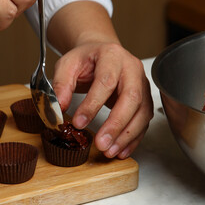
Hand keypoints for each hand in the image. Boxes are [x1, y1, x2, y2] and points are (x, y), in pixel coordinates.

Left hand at [47, 1, 152, 159]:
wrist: (101, 54)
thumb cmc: (86, 60)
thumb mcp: (68, 65)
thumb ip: (61, 84)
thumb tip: (59, 107)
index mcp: (112, 56)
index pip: (106, 81)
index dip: (93, 104)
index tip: (78, 123)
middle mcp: (132, 69)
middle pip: (131, 98)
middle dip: (116, 124)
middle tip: (101, 143)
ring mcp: (142, 84)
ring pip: (142, 112)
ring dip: (126, 135)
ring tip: (109, 151)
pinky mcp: (145, 99)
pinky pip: (144, 121)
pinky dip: (133, 138)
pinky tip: (121, 150)